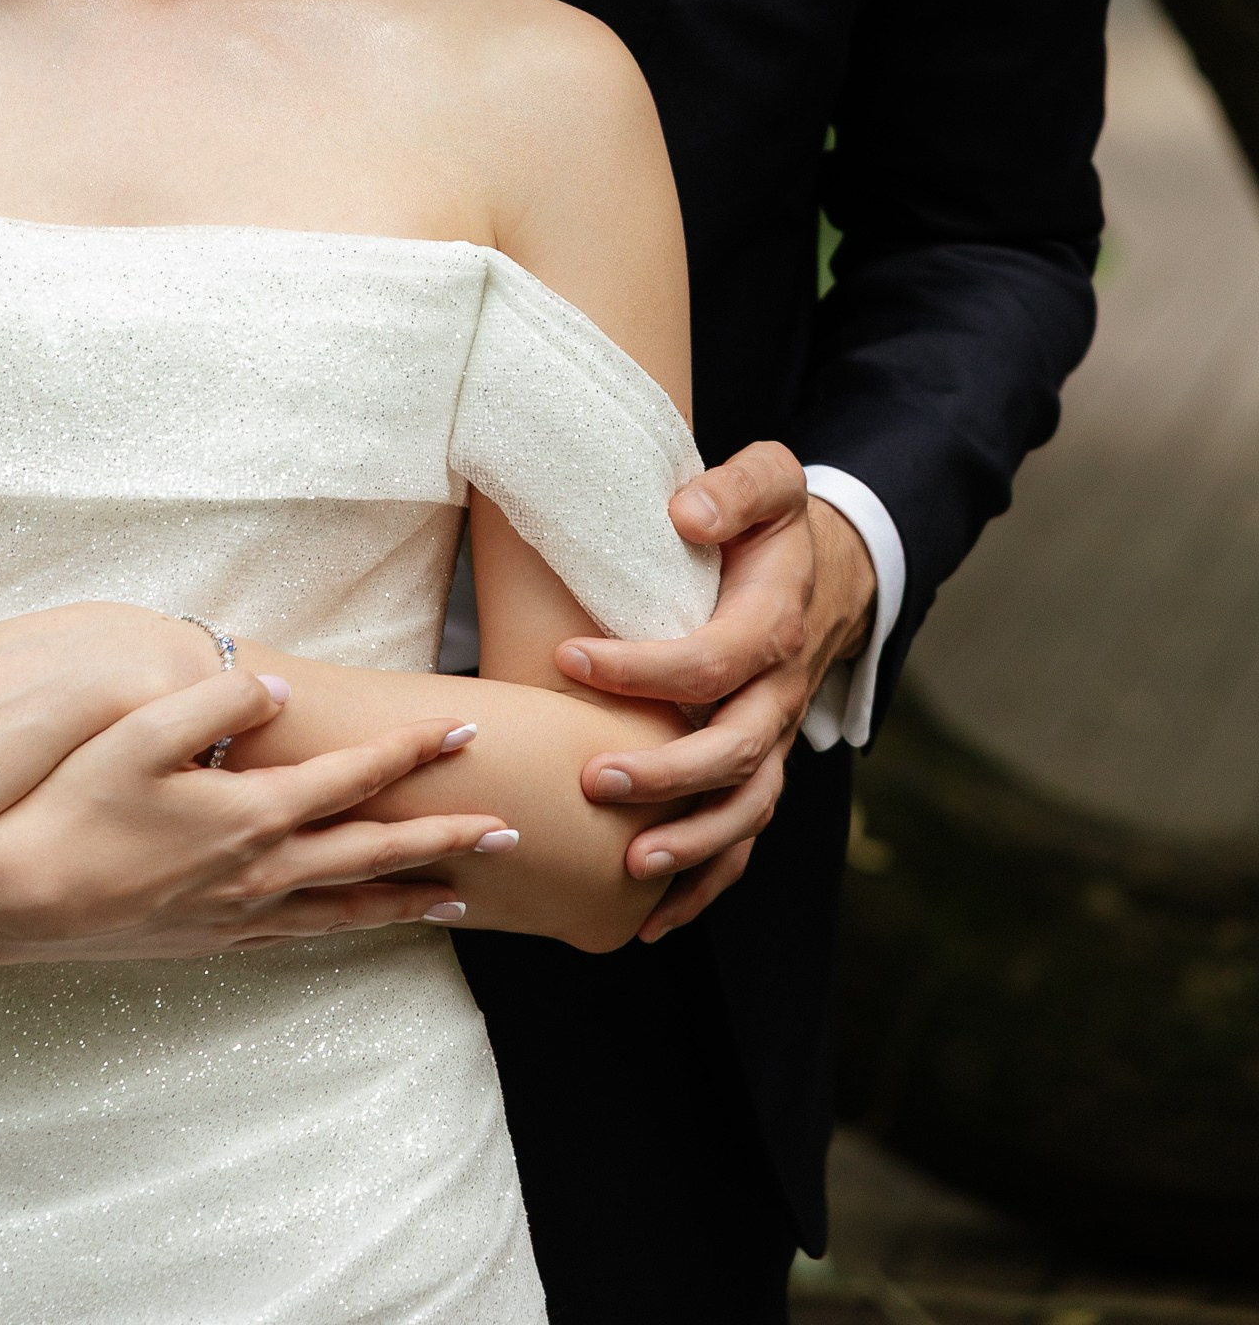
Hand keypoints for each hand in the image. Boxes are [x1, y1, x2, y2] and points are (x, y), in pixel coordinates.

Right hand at [0, 672, 510, 968]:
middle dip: (443, 835)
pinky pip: (303, 934)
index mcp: (250, 814)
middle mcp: (258, 871)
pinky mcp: (213, 939)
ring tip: (462, 896)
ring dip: (410, 896)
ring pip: (348, 907)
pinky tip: (361, 925)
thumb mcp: (137, 734)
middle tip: (508, 829)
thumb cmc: (69, 804)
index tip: (465, 730)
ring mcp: (238, 913)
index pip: (353, 776)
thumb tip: (277, 686)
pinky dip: (350, 928)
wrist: (13, 897)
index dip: (412, 750)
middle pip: (373, 851)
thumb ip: (214, 701)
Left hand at [552, 442, 875, 942]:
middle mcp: (780, 695)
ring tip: (629, 865)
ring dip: (691, 844)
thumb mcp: (771, 479)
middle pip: (734, 751)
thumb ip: (735, 488)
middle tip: (593, 781)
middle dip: (666, 774)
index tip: (571, 659)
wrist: (827, 573)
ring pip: (746, 810)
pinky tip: (649, 919)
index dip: (644, 667)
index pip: (713, 659)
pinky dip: (705, 884)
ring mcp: (775, 741)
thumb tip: (685, 515)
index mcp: (773, 625)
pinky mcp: (761, 771)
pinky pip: (743, 839)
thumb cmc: (776, 528)